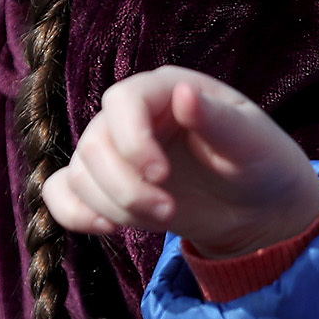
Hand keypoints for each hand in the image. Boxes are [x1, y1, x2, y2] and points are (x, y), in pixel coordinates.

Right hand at [45, 66, 318, 257]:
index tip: (161, 176)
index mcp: (165, 89)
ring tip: (163, 218)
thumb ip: (217, 118)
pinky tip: (109, 229)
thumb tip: (182, 93)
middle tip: (170, 213)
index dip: (132, 141)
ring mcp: (112, 149)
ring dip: (114, 208)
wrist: (256, 205)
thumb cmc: (259, 162)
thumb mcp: (251, 141)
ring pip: (79, 175)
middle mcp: (130, 115)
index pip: (122, 101)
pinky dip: (74, 214)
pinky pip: (60, 192)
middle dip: (127, 189)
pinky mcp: (102, 183)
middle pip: (94, 145)